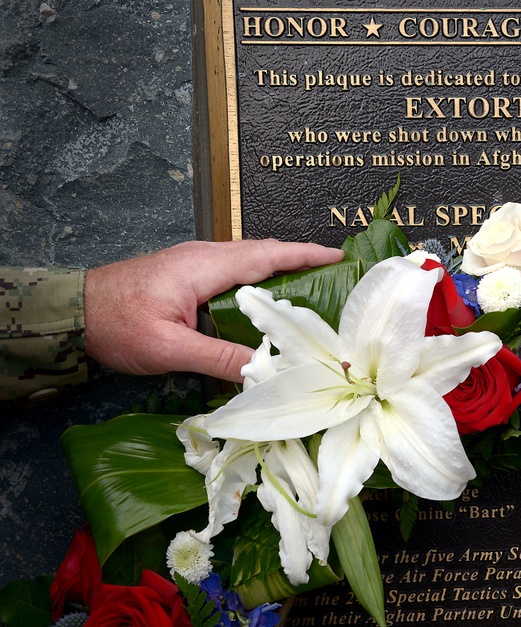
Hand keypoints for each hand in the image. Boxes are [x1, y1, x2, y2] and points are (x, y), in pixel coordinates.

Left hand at [83, 240, 343, 381]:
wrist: (71, 311)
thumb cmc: (115, 324)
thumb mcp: (168, 348)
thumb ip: (218, 358)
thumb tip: (264, 371)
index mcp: (206, 267)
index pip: (268, 255)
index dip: (307, 254)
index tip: (340, 256)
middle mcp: (205, 256)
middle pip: (265, 253)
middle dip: (304, 260)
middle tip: (338, 276)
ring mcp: (195, 262)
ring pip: (250, 260)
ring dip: (282, 269)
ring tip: (312, 288)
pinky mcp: (187, 272)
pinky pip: (235, 269)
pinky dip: (260, 277)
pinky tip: (267, 300)